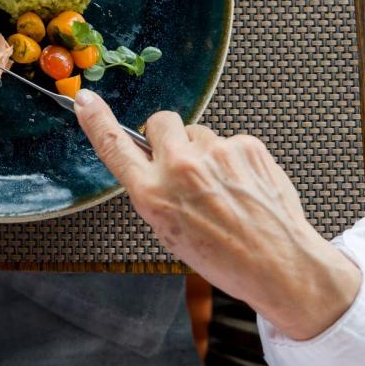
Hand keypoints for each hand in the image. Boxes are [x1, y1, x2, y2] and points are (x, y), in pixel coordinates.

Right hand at [74, 91, 359, 340]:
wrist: (279, 264)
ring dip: (205, 152)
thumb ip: (157, 192)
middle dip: (166, 136)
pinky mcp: (246, 145)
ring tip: (223, 189)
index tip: (85, 101)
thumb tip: (156, 164)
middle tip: (182, 163)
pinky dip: (234, 160)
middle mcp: (180, 167)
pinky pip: (230, 142)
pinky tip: (244, 188)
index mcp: (153, 195)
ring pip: (199, 134)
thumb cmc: (224, 258)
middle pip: (160, 122)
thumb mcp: (170, 232)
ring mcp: (216, 152)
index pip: (115, 147)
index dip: (96, 121)